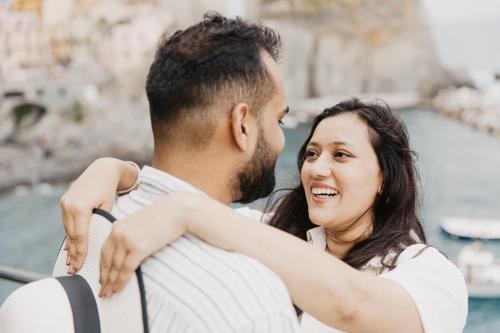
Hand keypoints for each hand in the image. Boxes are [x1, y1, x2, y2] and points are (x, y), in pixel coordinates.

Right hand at [60, 158, 135, 273]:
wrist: (102, 170)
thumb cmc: (109, 189)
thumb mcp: (107, 208)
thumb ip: (99, 224)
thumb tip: (95, 243)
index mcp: (81, 208)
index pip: (80, 236)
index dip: (80, 253)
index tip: (80, 267)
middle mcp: (69, 205)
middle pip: (72, 236)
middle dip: (73, 254)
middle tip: (73, 270)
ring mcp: (64, 203)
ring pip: (68, 230)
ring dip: (69, 246)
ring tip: (71, 262)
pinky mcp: (64, 202)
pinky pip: (66, 223)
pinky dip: (69, 235)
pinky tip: (69, 247)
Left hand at [98, 194, 191, 296]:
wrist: (177, 211)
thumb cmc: (163, 216)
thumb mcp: (140, 222)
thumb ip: (130, 234)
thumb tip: (128, 250)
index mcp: (117, 226)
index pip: (104, 250)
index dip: (102, 266)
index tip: (101, 278)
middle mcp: (118, 233)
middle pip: (107, 260)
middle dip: (104, 277)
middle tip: (102, 291)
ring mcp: (127, 240)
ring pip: (115, 267)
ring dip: (111, 282)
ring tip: (109, 293)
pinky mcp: (138, 248)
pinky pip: (127, 269)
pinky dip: (121, 281)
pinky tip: (118, 289)